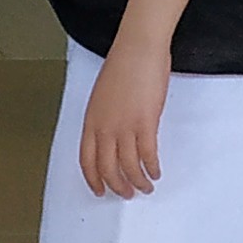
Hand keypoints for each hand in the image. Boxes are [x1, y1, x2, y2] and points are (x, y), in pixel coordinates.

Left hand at [77, 40, 169, 200]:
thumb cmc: (123, 66)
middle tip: (125, 193)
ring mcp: (124, 127)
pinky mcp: (145, 123)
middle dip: (117, 186)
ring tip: (144, 187)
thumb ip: (104, 119)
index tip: (99, 190)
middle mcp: (104, 128)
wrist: (137, 49)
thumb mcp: (102, 97)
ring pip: (128, 167)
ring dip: (137, 182)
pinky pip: (147, 156)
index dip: (93, 179)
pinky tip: (155, 173)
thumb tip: (112, 135)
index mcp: (91, 122)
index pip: (86, 160)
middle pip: (107, 168)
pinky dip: (152, 168)